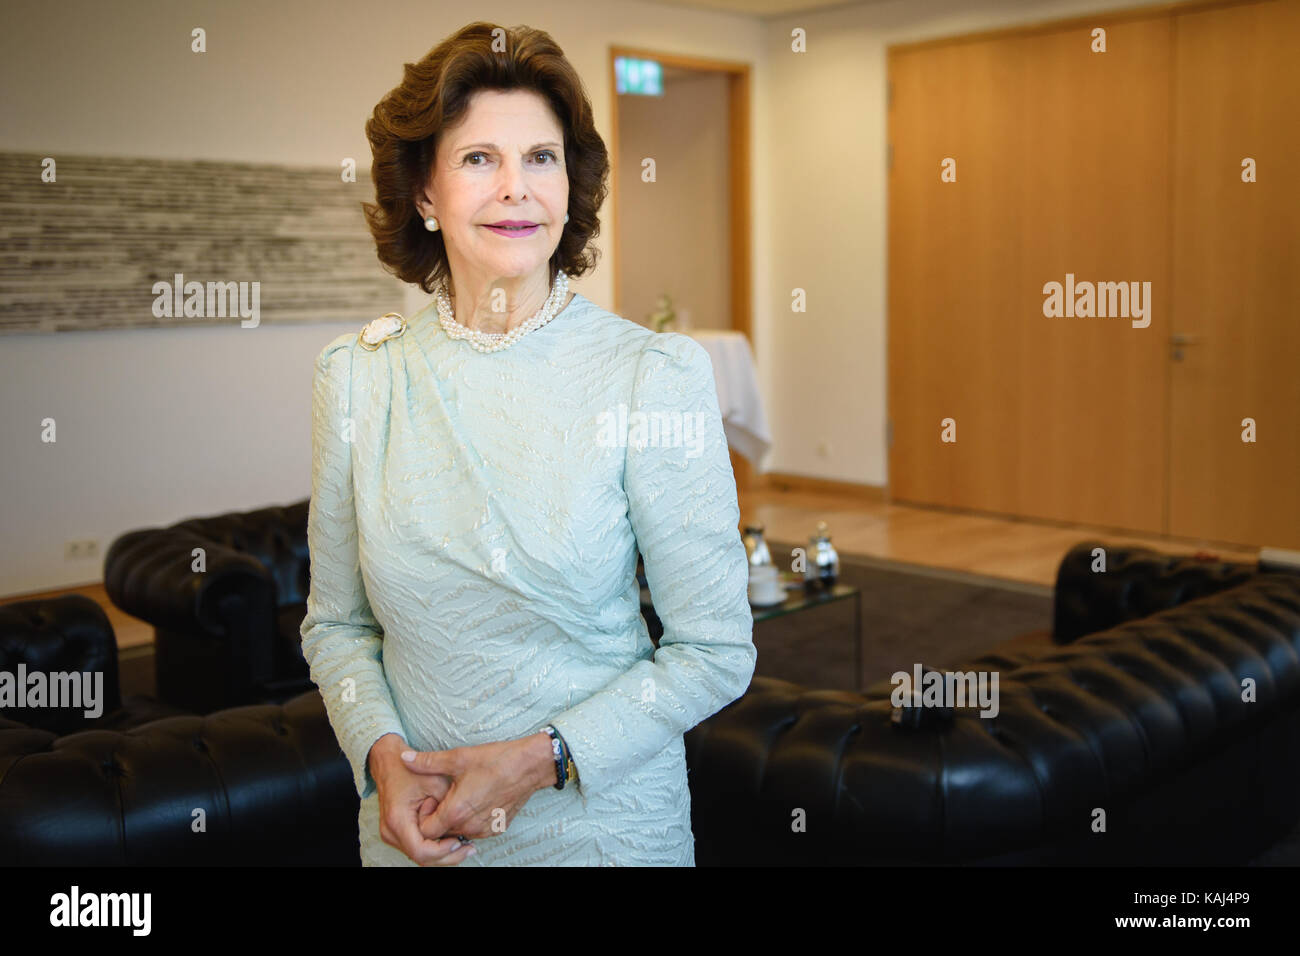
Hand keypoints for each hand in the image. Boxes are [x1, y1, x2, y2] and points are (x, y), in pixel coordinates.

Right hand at [368, 733, 474, 865]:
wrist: (389, 763)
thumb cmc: (411, 770)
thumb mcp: (435, 781)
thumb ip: (447, 804)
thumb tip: (463, 825)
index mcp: (398, 819)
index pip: (420, 850)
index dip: (442, 851)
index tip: (459, 842)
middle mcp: (390, 832)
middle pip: (420, 858)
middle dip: (446, 857)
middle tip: (468, 849)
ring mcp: (391, 835)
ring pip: (419, 857)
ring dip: (442, 855)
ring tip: (464, 846)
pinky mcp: (397, 834)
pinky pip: (417, 848)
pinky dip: (434, 849)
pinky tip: (452, 842)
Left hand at [402, 732, 556, 842]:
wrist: (529, 765)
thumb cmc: (496, 760)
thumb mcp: (458, 758)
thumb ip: (428, 762)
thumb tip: (405, 759)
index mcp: (456, 811)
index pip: (426, 831)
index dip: (424, 816)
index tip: (432, 799)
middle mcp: (470, 826)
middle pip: (442, 833)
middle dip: (439, 818)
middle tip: (446, 795)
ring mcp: (485, 830)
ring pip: (459, 832)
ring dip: (457, 820)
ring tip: (462, 796)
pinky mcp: (497, 829)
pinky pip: (476, 830)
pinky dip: (472, 820)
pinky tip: (478, 800)